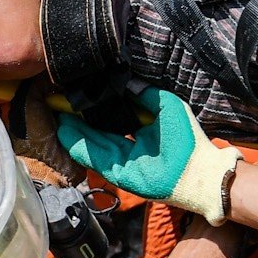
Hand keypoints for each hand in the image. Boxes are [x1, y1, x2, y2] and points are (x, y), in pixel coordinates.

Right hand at [57, 88, 239, 221]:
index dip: (95, 106)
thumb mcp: (167, 106)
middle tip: (58, 103)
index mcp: (140, 129)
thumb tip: (123, 82)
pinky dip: (80, 147)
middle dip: (79, 118)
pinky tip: (66, 133)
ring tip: (57, 116)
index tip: (78, 94)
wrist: (199, 172)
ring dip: (75, 131)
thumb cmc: (188, 138)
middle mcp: (129, 145)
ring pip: (93, 143)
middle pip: (98, 130)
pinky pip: (96, 159)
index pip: (111, 116)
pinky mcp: (119, 175)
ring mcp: (123, 161)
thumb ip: (144, 94)